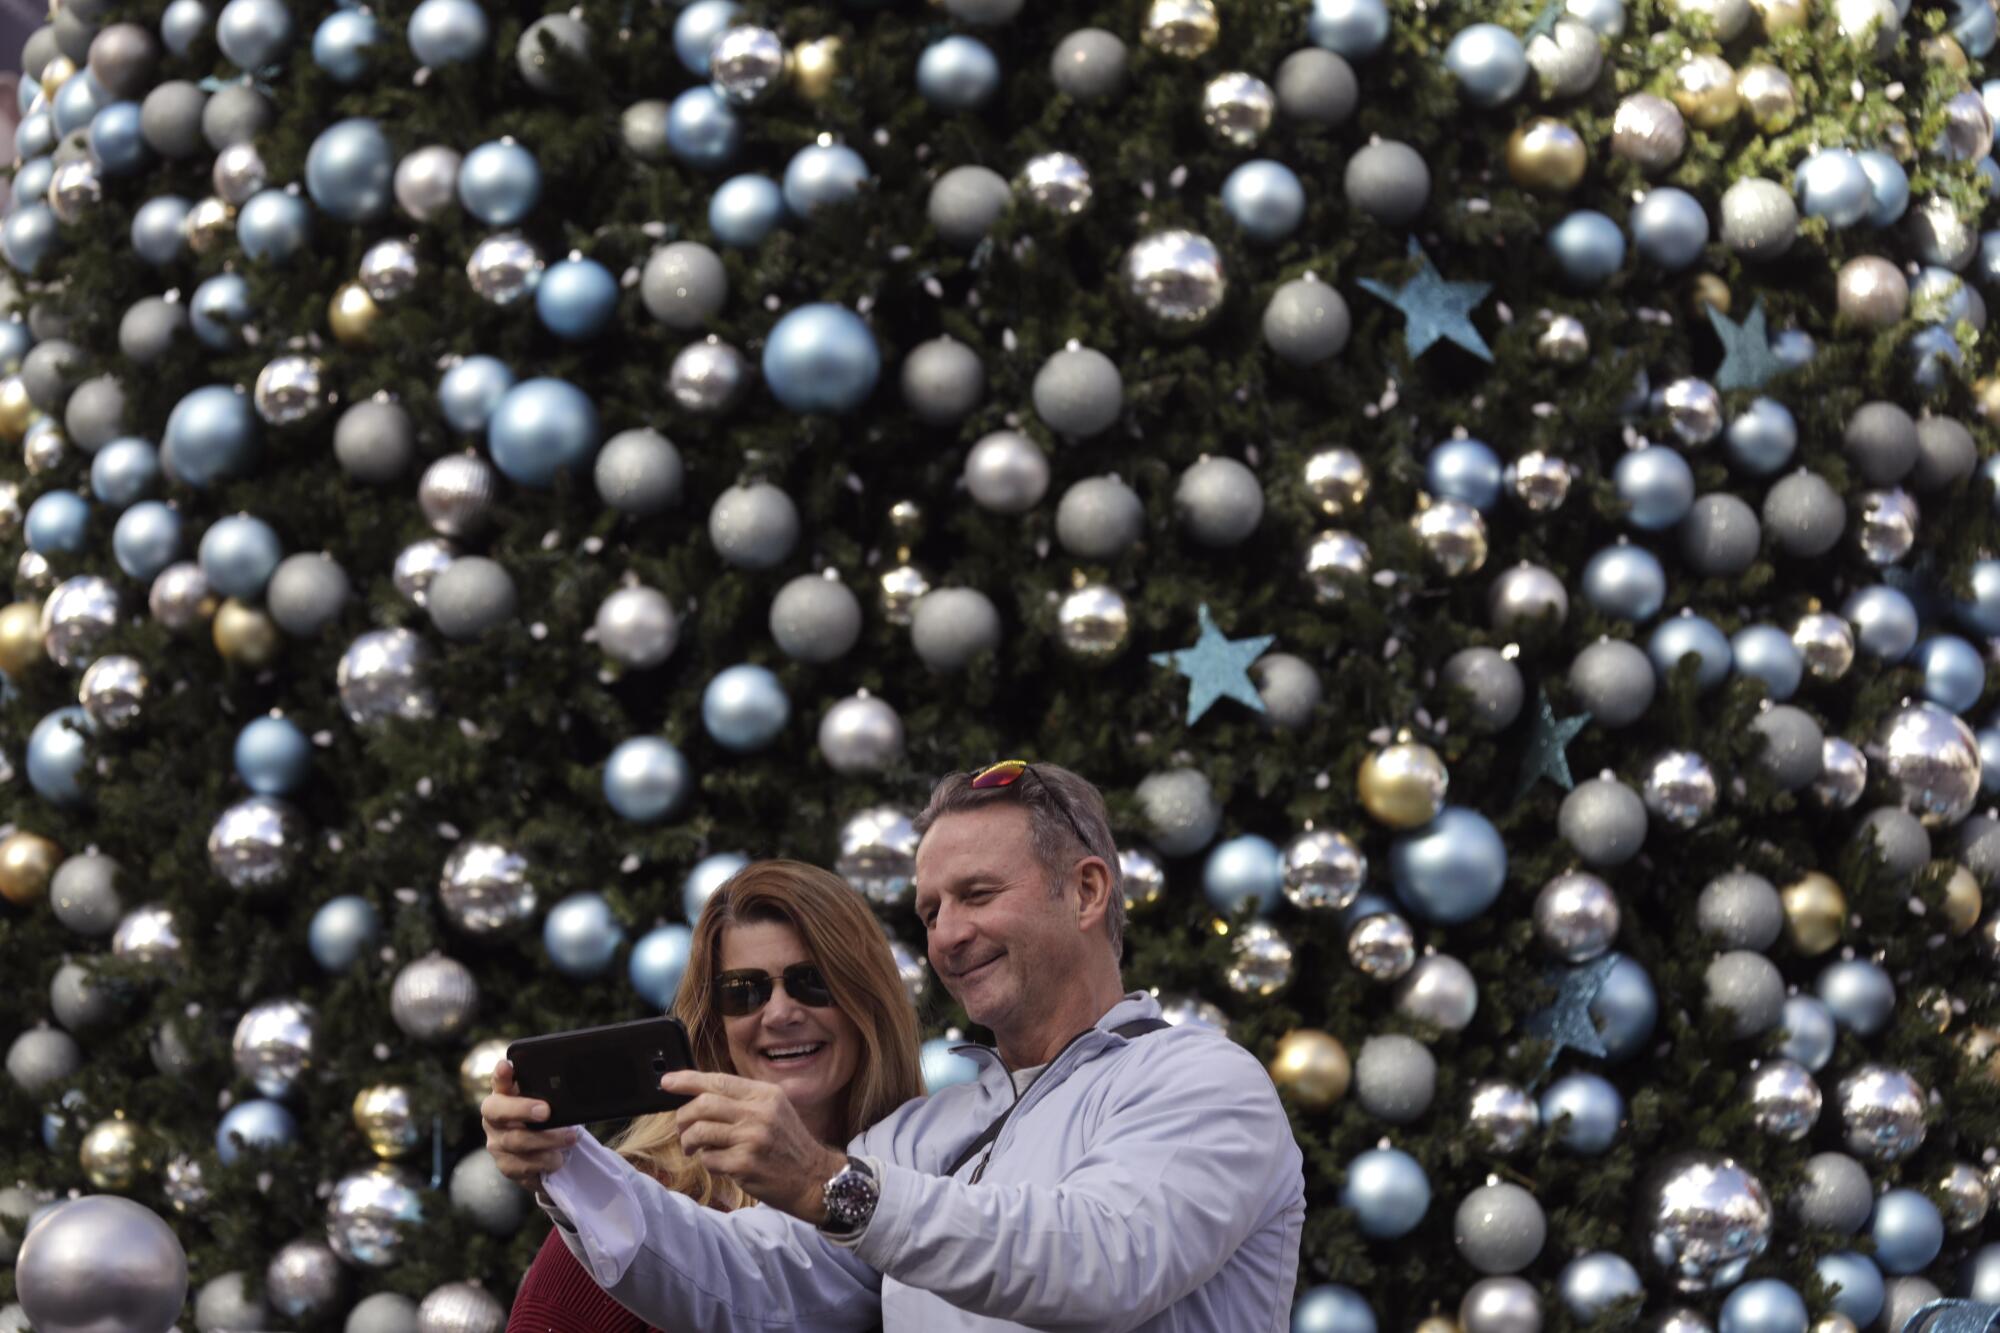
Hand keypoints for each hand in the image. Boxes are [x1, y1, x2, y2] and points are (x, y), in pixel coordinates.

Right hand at [481, 1059, 576, 1195]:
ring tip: (569, 1138)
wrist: (545, 1153)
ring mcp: (497, 1143)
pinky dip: (544, 1162)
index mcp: (504, 1096)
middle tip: (546, 1111)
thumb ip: (551, 1093)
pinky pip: (522, 1166)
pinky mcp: (506, 1166)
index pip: (498, 1081)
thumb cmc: (546, 1120)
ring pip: (515, 1141)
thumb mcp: (548, 1103)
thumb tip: (574, 1083)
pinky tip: (557, 1158)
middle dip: (523, 1110)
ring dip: (546, 1140)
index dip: (500, 1074)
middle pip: (499, 1112)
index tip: (507, 1065)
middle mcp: (494, 1119)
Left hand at [663, 1070, 848, 1223]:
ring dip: (689, 1142)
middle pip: (703, 1105)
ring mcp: (752, 1139)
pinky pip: (708, 1160)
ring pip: (700, 1132)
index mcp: (765, 1094)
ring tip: (694, 1148)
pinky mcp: (745, 1165)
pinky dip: (706, 1162)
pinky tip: (718, 1164)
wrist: (814, 1179)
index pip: (718, 1081)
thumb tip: (700, 1093)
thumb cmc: (789, 1144)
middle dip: (683, 1117)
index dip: (688, 1080)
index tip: (667, 1082)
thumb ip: (743, 1100)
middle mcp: (759, 1113)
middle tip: (683, 1128)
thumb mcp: (775, 1109)